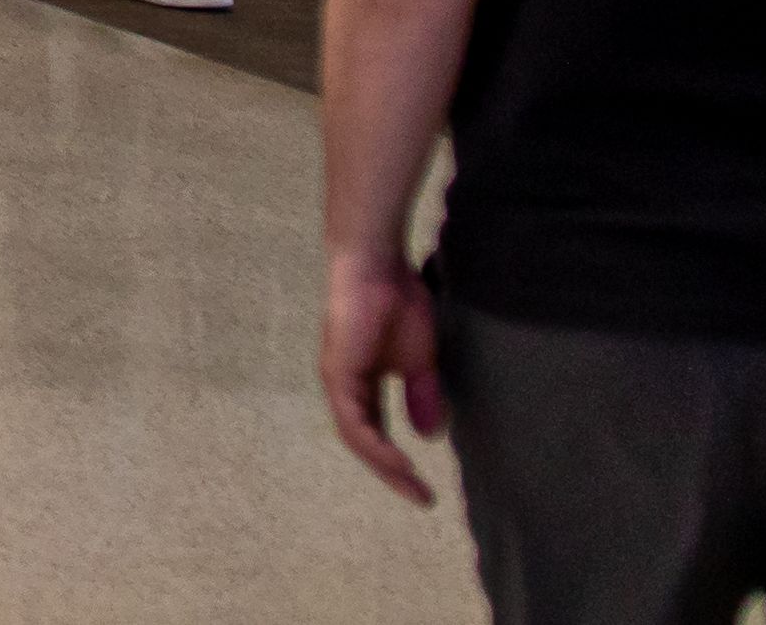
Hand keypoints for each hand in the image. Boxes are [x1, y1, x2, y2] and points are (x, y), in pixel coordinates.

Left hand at [324, 245, 446, 504]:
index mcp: (361, 385)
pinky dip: (373, 443)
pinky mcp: (338, 371)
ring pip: (356, 435)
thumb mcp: (420, 362)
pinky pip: (353, 418)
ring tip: (411, 484)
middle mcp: (345, 386)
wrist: (379, 266)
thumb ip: (421, 396)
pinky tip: (394, 459)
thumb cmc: (398, 304)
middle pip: (364, 441)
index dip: (397, 462)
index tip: (425, 489)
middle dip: (392, 472)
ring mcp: (338, 380)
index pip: (376, 433)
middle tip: (421, 499)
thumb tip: (427, 435)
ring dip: (383, 464)